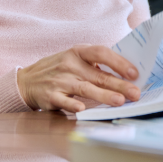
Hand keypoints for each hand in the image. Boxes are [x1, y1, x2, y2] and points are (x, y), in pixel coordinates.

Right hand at [17, 45, 140, 112]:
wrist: (27, 80)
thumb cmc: (59, 70)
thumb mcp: (75, 60)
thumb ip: (96, 65)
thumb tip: (127, 76)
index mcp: (78, 52)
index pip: (101, 53)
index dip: (119, 62)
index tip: (134, 73)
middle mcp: (70, 65)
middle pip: (98, 75)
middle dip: (119, 85)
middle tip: (135, 93)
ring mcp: (60, 80)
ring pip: (85, 88)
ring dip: (103, 95)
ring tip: (120, 101)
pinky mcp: (51, 96)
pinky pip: (64, 100)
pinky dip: (72, 104)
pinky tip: (83, 108)